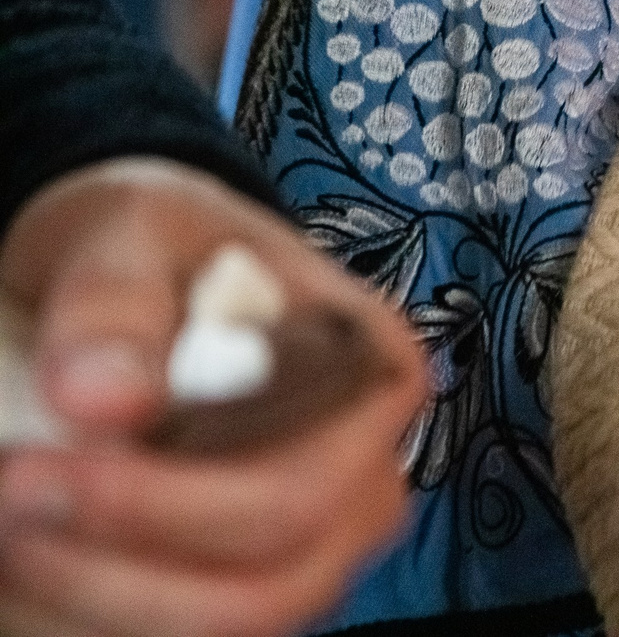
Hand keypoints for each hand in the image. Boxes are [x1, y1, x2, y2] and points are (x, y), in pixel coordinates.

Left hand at [0, 160, 428, 636]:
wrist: (141, 271)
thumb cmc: (159, 242)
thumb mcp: (133, 232)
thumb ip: (116, 303)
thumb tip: (102, 398)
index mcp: (372, 374)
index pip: (303, 487)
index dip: (174, 507)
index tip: (46, 466)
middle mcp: (364, 470)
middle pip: (277, 577)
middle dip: (126, 567)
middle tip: (8, 497)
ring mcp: (313, 535)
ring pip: (235, 622)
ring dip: (105, 601)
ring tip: (11, 533)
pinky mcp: (246, 571)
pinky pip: (188, 628)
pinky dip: (99, 615)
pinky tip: (33, 557)